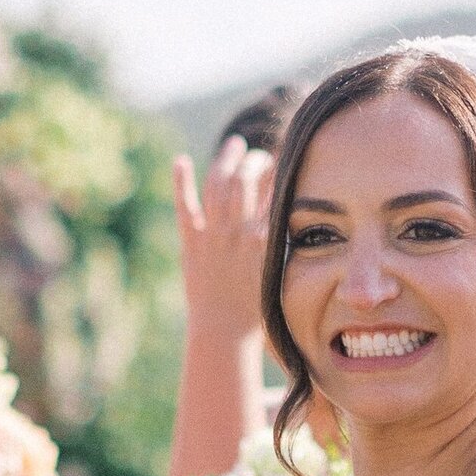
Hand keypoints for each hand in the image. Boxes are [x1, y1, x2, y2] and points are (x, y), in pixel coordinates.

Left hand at [173, 138, 275, 344]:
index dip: (281, 168)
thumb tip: (294, 213)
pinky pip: (185, 206)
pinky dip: (182, 181)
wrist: (223, 331)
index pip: (276, 191)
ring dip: (226, 160)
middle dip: (254, 161)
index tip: (288, 158)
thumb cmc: (258, 309)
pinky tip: (181, 160)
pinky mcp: (191, 242)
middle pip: (245, 180)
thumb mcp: (280, 271)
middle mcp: (239, 233)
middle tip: (259, 157)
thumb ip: (284, 242)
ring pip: (218, 185)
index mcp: (266, 239)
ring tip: (235, 144)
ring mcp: (213, 236)